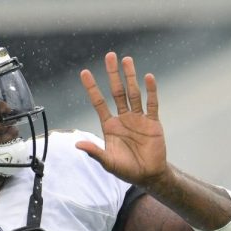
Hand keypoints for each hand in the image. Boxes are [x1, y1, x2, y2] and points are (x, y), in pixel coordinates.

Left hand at [76, 52, 167, 187]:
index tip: (85, 72)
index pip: (99, 102)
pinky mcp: (153, 122)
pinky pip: (152, 104)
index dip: (92, 88)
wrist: (148, 175)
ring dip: (131, 76)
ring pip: (134, 93)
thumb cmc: (126, 170)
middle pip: (117, 91)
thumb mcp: (108, 162)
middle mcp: (123, 118)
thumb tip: (77, 144)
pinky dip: (151, 91)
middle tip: (110, 56)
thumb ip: (94, 152)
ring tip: (127, 59)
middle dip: (113, 74)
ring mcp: (138, 118)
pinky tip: (149, 78)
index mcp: (109, 126)